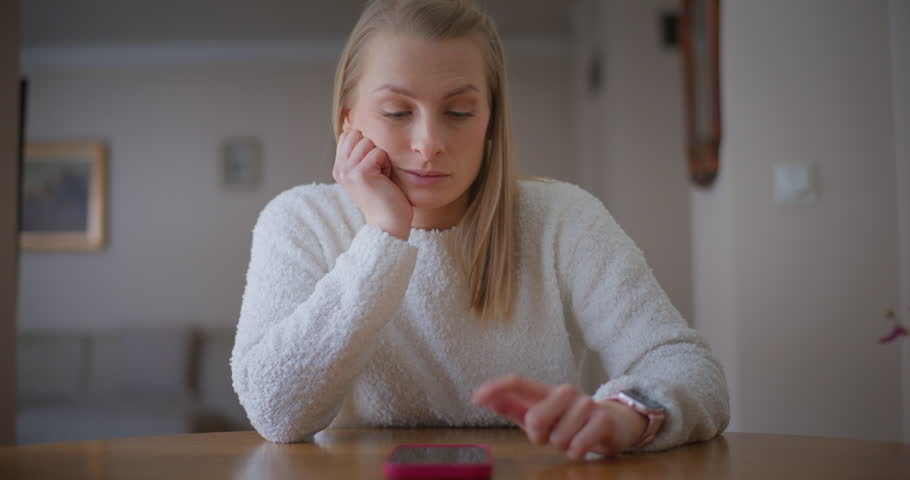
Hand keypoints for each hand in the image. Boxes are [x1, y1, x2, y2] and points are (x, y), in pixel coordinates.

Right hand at [333, 128, 412, 239]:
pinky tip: (385, 181)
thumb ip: (358, 155)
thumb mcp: (365, 174)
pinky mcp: (361, 173)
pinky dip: (387, 165)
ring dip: (381, 158)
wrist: (388, 223)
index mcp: (339, 169)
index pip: (348, 135)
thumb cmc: (384, 198)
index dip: (365, 146)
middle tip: (377, 172)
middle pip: (357, 135)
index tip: (371, 168)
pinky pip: (379, 152)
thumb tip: (358, 131)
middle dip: (373, 149)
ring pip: (368, 142)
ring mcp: (348, 171)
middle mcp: (340, 169)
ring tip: (381, 177)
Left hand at [471, 375, 646, 459]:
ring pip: (557, 438)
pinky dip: (576, 453)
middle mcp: (565, 392)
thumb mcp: (541, 415)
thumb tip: (481, 398)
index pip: (517, 381)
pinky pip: (577, 447)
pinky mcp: (602, 419)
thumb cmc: (569, 422)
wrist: (613, 424)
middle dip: (538, 436)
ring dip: (562, 446)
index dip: (495, 388)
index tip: (475, 398)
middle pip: (534, 417)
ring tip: (572, 438)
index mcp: (546, 391)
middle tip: (551, 436)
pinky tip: (583, 444)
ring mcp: (585, 403)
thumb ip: (512, 407)